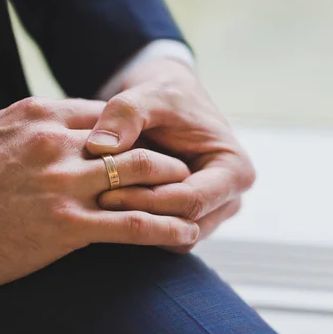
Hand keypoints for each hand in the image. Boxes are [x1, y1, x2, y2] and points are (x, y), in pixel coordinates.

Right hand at [0, 97, 197, 290]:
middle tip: (182, 173)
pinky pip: (132, 225)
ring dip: (176, 190)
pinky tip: (186, 235)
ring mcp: (65, 184)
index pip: (108, 116)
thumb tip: (54, 118)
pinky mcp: (66, 225)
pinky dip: (166, 229)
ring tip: (194, 200)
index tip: (151, 146)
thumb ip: (27, 121)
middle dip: (165, 157)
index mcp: (41, 116)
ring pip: (142, 178)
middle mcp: (60, 144)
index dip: (135, 133)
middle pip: (134, 142)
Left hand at [87, 59, 255, 252]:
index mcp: (235, 169)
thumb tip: (100, 146)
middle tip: (97, 201)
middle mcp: (231, 197)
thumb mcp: (148, 95)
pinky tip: (115, 203)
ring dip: (140, 223)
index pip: (192, 201)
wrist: (170, 102)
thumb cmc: (167, 97)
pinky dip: (141, 224)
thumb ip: (125, 115)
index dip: (147, 201)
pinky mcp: (194, 219)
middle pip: (186, 225)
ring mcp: (215, 212)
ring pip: (175, 238)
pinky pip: (167, 236)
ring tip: (105, 200)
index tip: (106, 193)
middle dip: (142, 216)